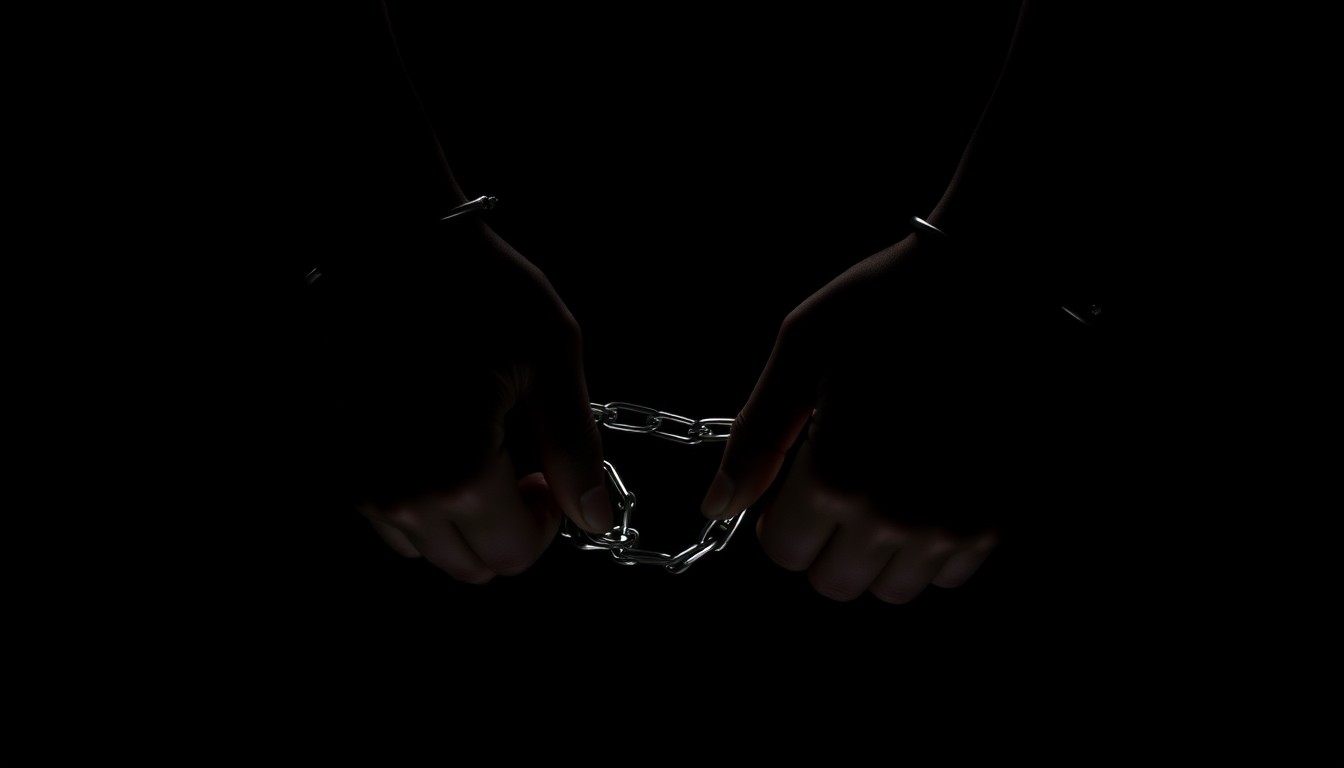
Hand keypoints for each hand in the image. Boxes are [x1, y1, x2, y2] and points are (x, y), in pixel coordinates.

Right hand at [308, 222, 612, 582]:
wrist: (383, 234)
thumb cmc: (476, 285)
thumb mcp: (549, 357)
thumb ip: (576, 448)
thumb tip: (596, 517)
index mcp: (455, 475)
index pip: (514, 555)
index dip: (547, 521)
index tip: (547, 471)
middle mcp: (394, 494)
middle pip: (467, 564)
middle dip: (505, 526)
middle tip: (519, 461)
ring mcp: (352, 480)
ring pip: (421, 545)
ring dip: (457, 516)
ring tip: (473, 444)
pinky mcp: (328, 457)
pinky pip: (380, 513)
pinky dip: (413, 495)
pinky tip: (430, 435)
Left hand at [702, 233, 1016, 601]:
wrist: (1001, 280)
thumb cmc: (890, 301)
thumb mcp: (803, 349)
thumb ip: (756, 434)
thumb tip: (718, 504)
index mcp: (836, 476)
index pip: (784, 550)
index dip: (782, 511)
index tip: (802, 470)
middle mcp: (895, 518)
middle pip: (835, 581)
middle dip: (825, 538)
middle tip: (842, 477)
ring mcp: (954, 526)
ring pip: (893, 587)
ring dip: (879, 551)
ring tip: (889, 483)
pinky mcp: (1000, 521)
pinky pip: (949, 573)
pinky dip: (933, 546)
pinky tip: (932, 487)